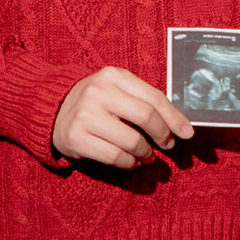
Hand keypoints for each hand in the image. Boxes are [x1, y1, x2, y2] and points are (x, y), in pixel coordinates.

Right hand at [52, 66, 194, 168]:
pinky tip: (132, 161)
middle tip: (168, 145)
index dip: (174, 117)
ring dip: (146, 153)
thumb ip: (142, 99)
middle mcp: (98, 92)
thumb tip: (177, 122)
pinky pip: (115, 156)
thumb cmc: (96, 101)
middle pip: (145, 117)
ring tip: (148, 156)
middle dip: (163, 135)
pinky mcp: (76, 138)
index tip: (187, 132)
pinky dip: (130, 163)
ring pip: (132, 141)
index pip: (154, 97)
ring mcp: (85, 115)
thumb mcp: (116, 89)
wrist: (52, 109)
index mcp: (113, 76)